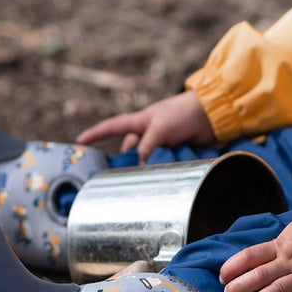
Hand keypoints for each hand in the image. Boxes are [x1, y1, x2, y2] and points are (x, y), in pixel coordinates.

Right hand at [75, 90, 215, 159]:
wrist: (212, 115)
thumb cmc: (182, 113)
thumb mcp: (159, 128)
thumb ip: (146, 147)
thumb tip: (139, 167)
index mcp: (140, 122)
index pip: (112, 128)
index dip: (95, 135)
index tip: (79, 142)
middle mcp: (149, 133)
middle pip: (132, 154)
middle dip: (132, 164)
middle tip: (129, 178)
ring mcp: (162, 144)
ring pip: (149, 163)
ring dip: (153, 168)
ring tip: (158, 172)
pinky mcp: (176, 153)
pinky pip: (165, 166)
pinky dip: (167, 169)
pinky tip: (172, 173)